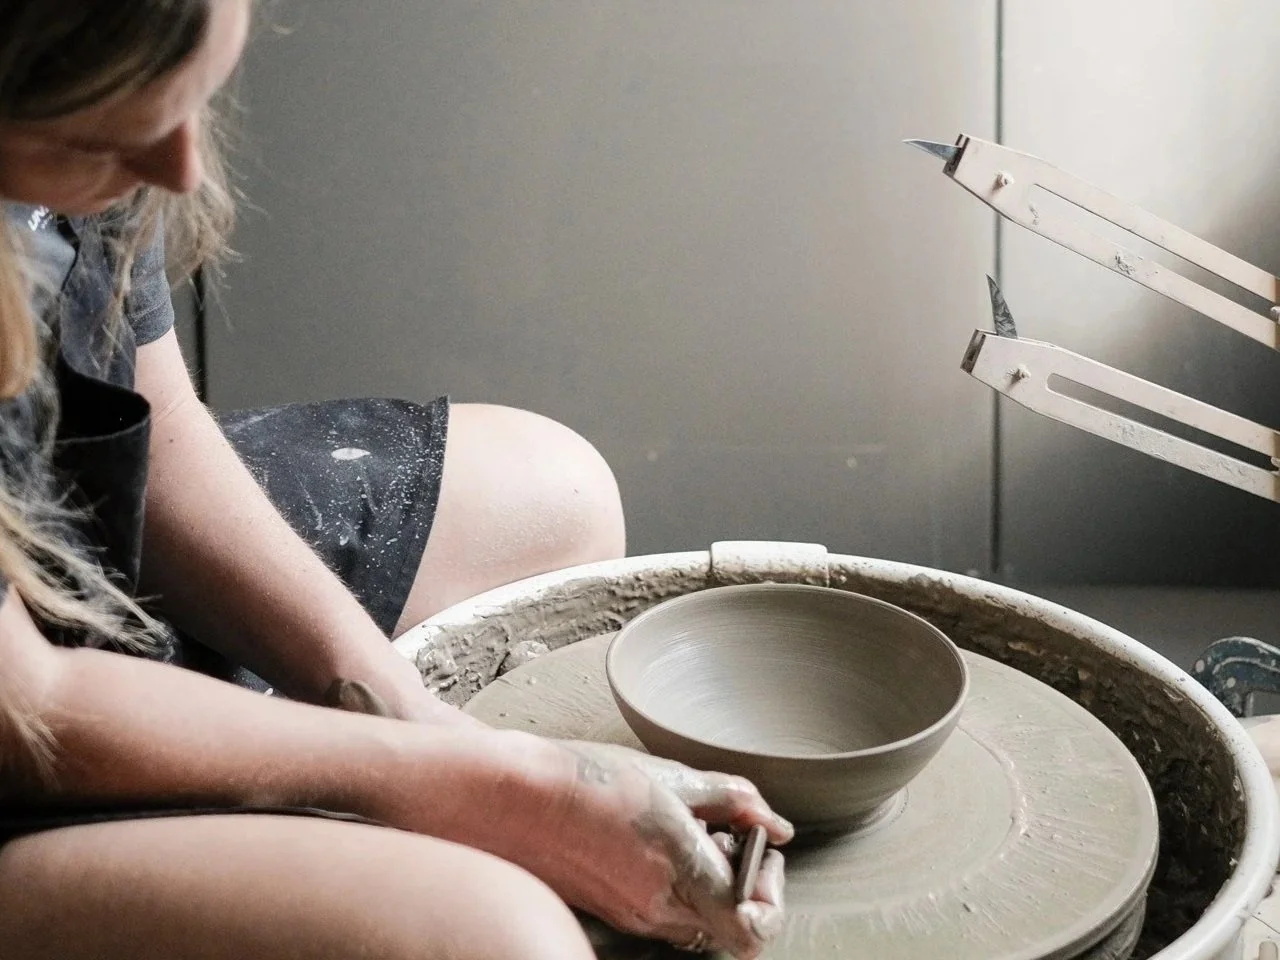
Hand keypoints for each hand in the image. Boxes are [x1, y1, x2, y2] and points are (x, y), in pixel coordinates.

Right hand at [510, 739, 791, 958]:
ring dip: (707, 883)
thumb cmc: (583, 780)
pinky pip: (660, 912)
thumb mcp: (673, 778)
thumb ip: (733, 802)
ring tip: (688, 832)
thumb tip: (772, 823)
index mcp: (681, 875)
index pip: (755, 928)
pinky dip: (673, 883)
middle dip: (741, 881)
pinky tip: (655, 839)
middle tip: (729, 834)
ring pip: (695, 921)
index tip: (762, 852)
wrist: (511, 796)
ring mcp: (631, 916)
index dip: (771, 894)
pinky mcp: (609, 911)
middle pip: (729, 925)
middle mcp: (657, 910)